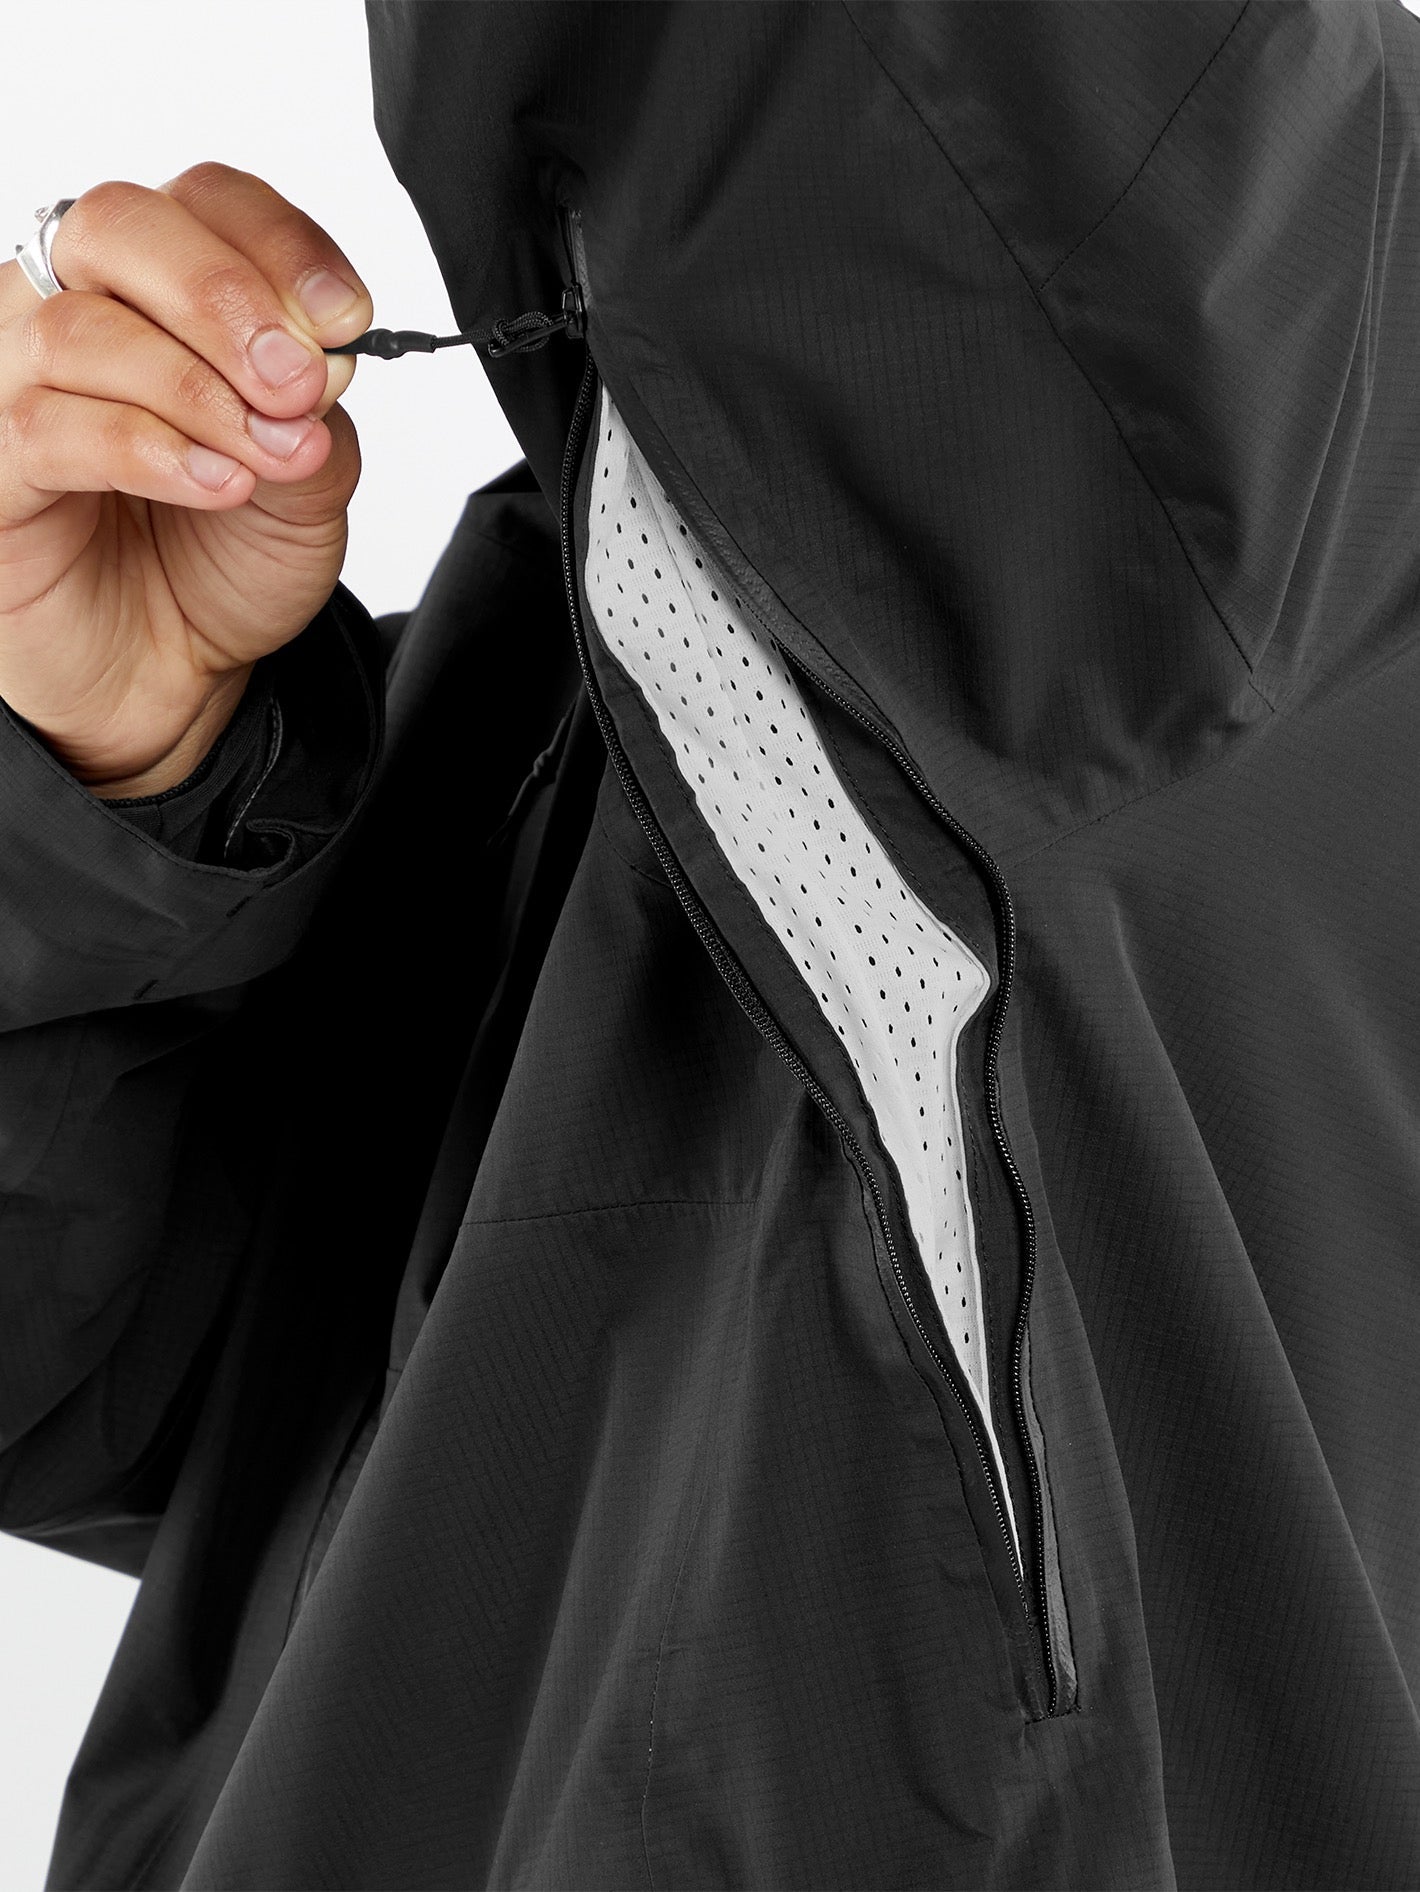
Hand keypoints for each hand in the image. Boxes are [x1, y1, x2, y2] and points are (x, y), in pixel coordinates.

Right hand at [0, 162, 372, 795]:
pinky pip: (49, 427)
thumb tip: (320, 361)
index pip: (204, 203)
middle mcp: (75, 310)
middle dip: (226, 298)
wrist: (175, 675)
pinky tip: (216, 482)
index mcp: (161, 291)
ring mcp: (18, 381)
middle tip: (297, 381)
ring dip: (198, 388)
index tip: (347, 315)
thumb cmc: (222, 564)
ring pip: (83, 327)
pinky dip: (149, 448)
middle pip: (120, 226)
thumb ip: (314, 415)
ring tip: (265, 454)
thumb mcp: (309, 487)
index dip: (278, 243)